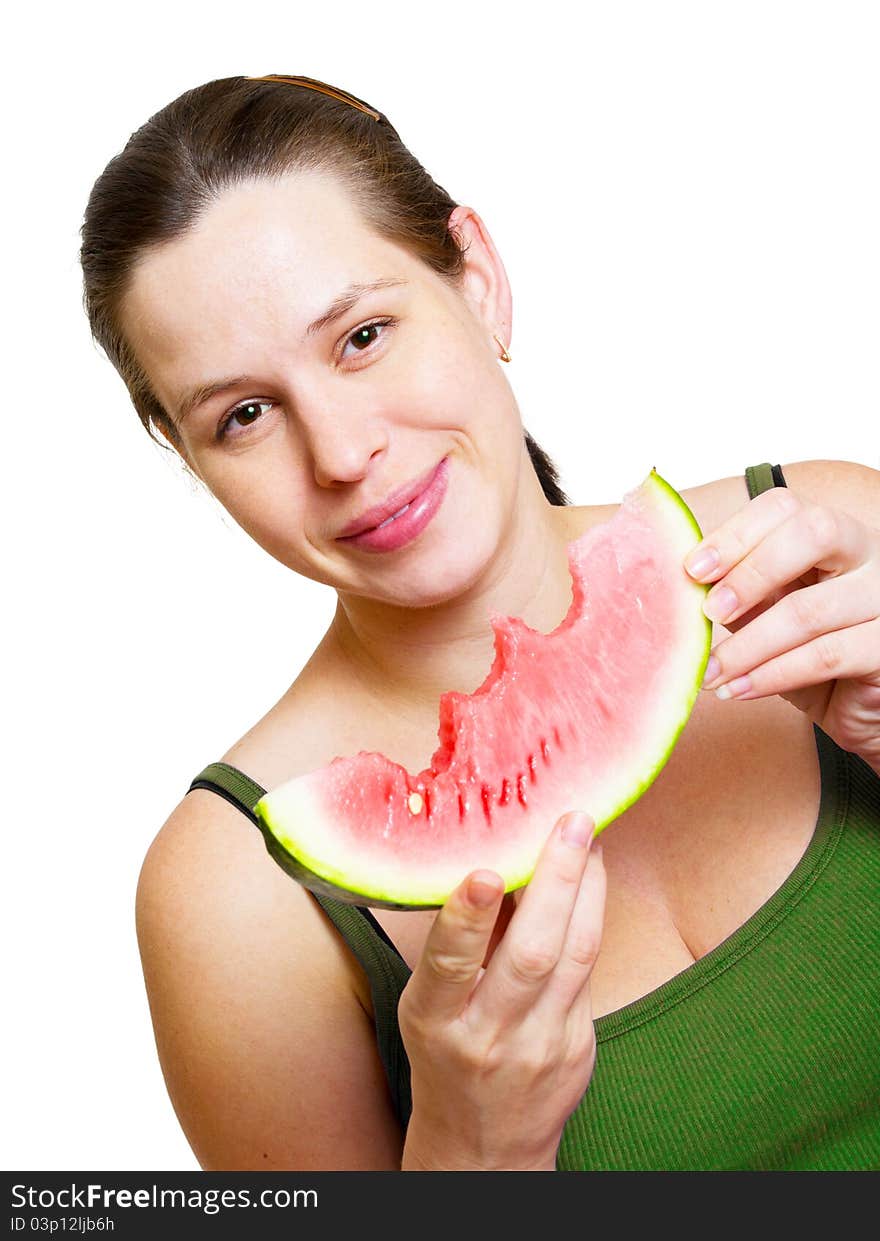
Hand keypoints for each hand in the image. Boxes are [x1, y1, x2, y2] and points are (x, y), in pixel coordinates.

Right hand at [398, 811, 605, 1171]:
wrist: (484, 1144)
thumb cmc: (447, 1053)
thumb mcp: (432, 1004)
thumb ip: (462, 941)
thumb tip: (493, 858)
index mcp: (439, 1019)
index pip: (452, 965)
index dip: (467, 918)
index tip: (482, 871)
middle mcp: (492, 1034)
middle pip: (533, 953)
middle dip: (557, 879)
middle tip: (572, 820)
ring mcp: (543, 1043)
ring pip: (576, 955)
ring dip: (588, 887)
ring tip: (589, 836)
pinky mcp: (580, 1045)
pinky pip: (590, 968)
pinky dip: (590, 915)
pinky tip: (591, 878)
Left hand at [684, 486, 879, 772]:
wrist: (865, 708)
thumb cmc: (810, 653)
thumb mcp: (768, 613)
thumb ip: (737, 593)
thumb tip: (676, 587)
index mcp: (832, 532)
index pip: (785, 506)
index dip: (736, 534)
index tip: (692, 570)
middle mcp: (868, 553)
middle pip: (814, 532)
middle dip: (751, 573)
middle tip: (709, 613)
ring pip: (809, 610)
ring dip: (747, 646)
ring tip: (710, 673)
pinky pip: (824, 656)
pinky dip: (771, 676)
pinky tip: (738, 690)